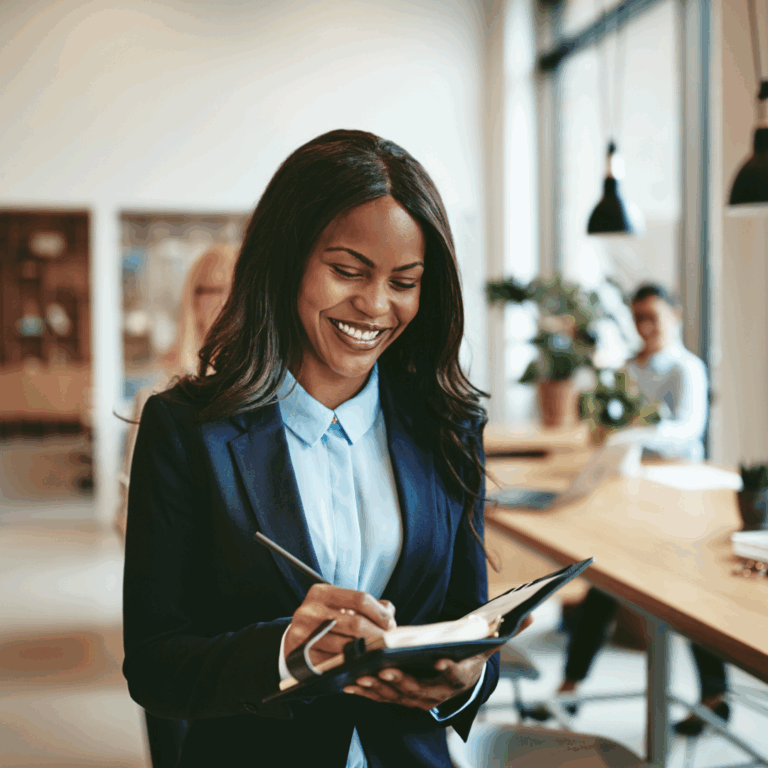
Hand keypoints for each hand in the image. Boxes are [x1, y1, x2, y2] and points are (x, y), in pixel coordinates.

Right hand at [284, 584, 395, 664]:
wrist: (294, 640)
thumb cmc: (325, 620)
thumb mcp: (340, 605)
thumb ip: (366, 605)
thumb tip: (389, 612)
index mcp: (321, 592)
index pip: (359, 598)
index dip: (380, 613)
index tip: (391, 624)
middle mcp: (310, 610)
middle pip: (355, 623)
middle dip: (378, 635)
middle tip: (389, 643)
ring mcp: (303, 634)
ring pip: (346, 646)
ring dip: (367, 653)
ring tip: (379, 654)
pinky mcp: (301, 657)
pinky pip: (334, 664)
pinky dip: (351, 666)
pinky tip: (361, 665)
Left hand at [343, 613, 533, 709]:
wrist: (462, 675)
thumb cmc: (471, 653)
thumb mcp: (492, 641)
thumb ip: (510, 628)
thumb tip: (533, 612)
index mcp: (461, 677)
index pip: (457, 675)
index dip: (449, 670)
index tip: (440, 661)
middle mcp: (440, 693)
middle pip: (421, 690)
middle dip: (402, 682)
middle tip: (384, 671)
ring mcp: (420, 698)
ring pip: (398, 697)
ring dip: (379, 690)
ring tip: (362, 677)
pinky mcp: (402, 698)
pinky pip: (383, 698)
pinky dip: (367, 693)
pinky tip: (350, 684)